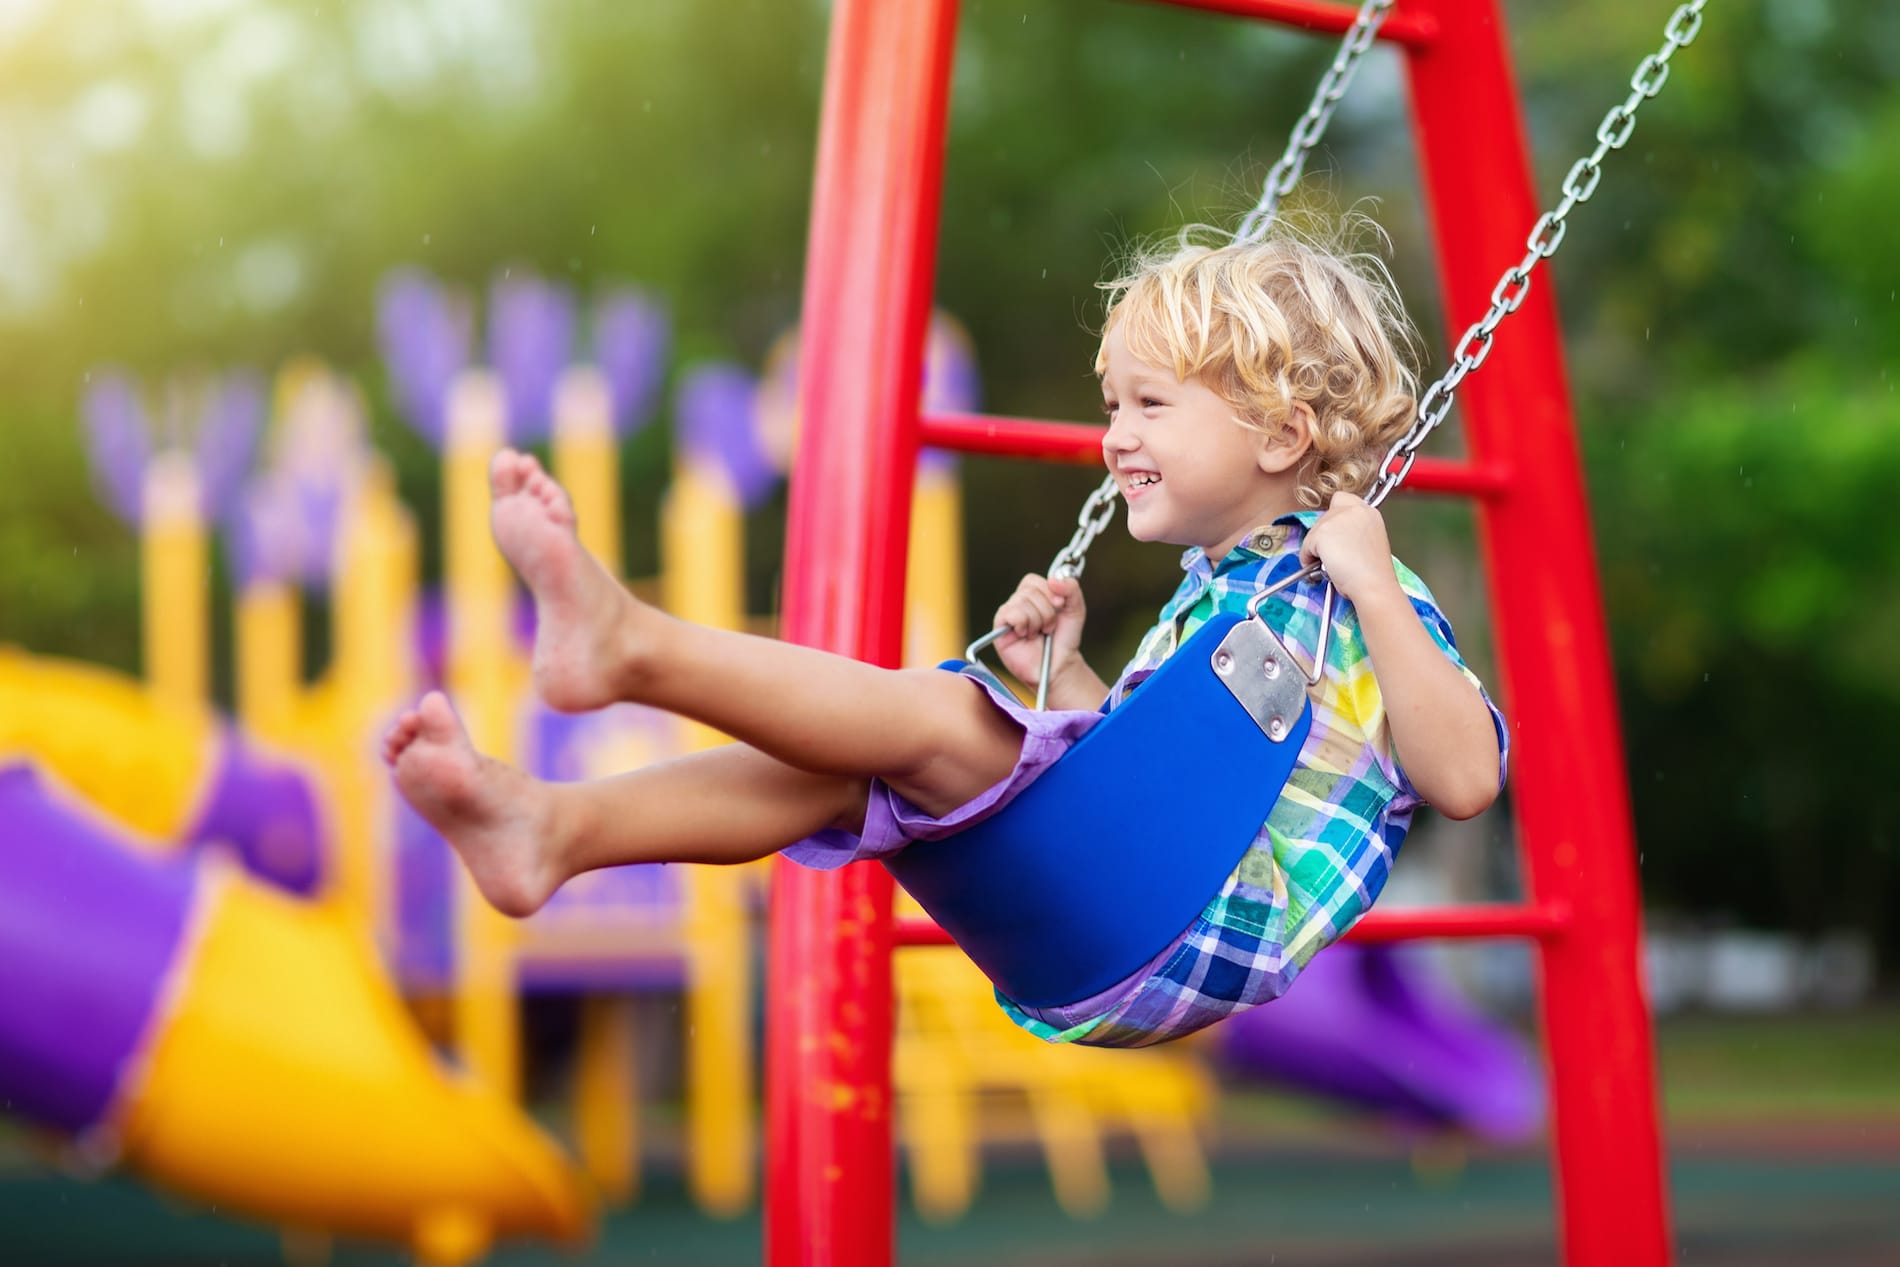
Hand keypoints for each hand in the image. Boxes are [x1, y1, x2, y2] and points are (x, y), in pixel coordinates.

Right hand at [991, 573, 1085, 688]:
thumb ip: (1071, 589)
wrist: (1059, 664)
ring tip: (1039, 633)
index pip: (1032, 580)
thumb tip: (1053, 579)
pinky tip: (1026, 635)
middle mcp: (1017, 603)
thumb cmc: (1064, 638)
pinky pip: (1010, 614)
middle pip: (1029, 591)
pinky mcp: (999, 629)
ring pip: (1021, 602)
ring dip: (1038, 621)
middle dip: (1047, 611)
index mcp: (1032, 595)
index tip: (1060, 605)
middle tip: (1049, 627)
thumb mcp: (1076, 609)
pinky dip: (1024, 624)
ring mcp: (1007, 615)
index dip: (1049, 591)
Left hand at [1299, 492, 1400, 605]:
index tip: (1336, 534)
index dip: (1336, 517)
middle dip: (1325, 535)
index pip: (1342, 500)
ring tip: (1330, 564)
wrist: (1374, 585)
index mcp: (1369, 512)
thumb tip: (1335, 537)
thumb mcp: (1369, 542)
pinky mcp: (1322, 532)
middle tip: (1332, 554)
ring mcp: (1337, 519)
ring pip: (1314, 531)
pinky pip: (1306, 546)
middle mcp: (1354, 509)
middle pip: (1325, 516)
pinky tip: (1324, 569)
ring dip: (1317, 547)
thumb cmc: (1374, 573)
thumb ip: (1354, 531)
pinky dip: (1309, 559)